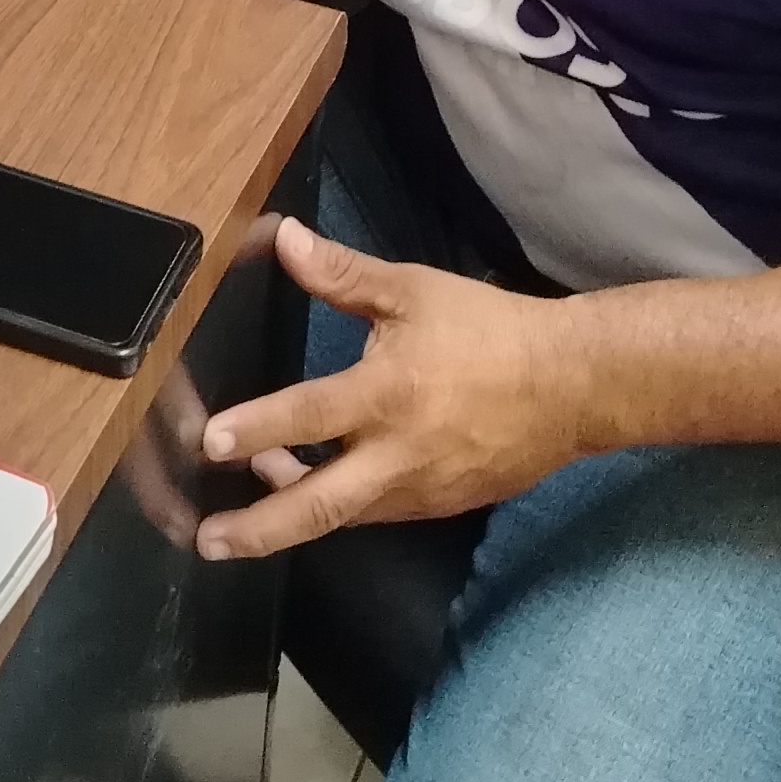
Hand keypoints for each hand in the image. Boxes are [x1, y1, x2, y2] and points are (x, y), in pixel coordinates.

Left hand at [193, 220, 598, 559]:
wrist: (572, 387)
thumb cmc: (489, 331)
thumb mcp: (414, 291)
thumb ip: (343, 275)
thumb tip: (285, 240)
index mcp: (386, 395)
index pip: (306, 417)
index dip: (255, 430)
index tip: (209, 443)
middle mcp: (397, 455)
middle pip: (316, 505)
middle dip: (257, 529)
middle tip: (208, 541)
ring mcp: (418, 490)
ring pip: (343, 516)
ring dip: (291, 515)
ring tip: (248, 508)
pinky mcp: (439, 507)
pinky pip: (376, 513)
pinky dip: (339, 506)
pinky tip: (316, 489)